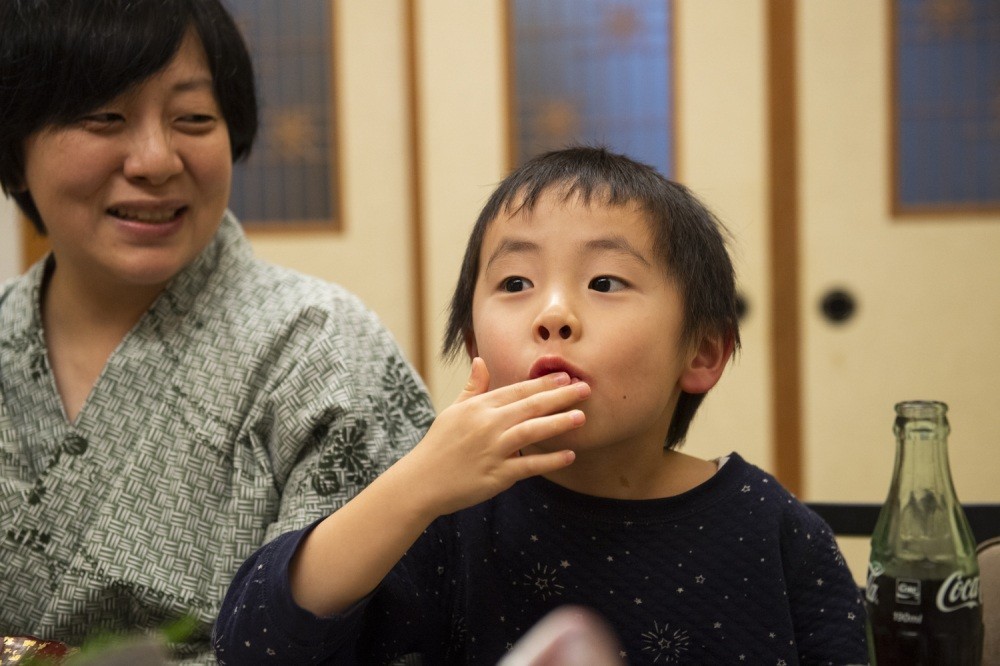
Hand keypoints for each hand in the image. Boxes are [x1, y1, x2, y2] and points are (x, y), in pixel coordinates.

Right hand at [394, 357, 588, 518]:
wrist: (421, 482)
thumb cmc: (439, 445)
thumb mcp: (453, 411)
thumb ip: (472, 387)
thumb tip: (481, 361)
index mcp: (478, 407)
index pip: (516, 390)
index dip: (543, 383)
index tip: (565, 376)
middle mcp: (487, 425)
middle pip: (530, 406)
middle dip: (560, 396)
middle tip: (585, 389)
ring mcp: (493, 450)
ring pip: (532, 431)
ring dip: (558, 423)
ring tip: (581, 417)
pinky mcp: (497, 475)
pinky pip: (529, 465)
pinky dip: (549, 460)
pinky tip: (569, 455)